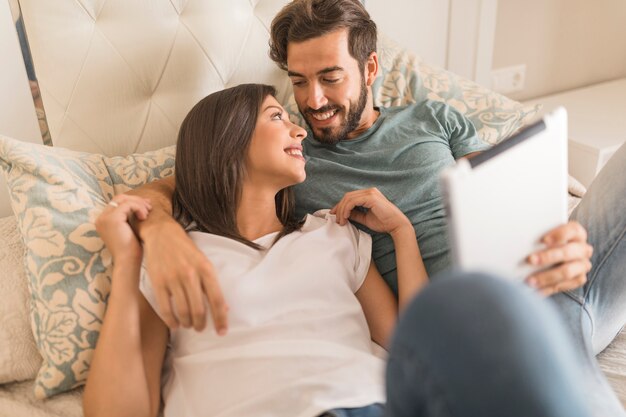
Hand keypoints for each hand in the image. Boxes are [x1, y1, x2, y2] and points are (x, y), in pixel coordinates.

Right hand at [95, 195, 150, 263]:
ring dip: (138, 204)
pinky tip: (144, 217)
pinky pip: (128, 204)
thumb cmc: (131, 249)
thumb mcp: (130, 229)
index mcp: (103, 221)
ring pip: (124, 200)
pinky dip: (138, 207)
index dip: (132, 201)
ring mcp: (105, 218)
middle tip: (149, 206)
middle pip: (119, 198)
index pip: (117, 203)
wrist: (127, 262)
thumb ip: (131, 217)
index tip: (146, 206)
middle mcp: (101, 218)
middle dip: (136, 200)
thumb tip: (144, 203)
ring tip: (148, 213)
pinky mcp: (112, 218)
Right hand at [141, 218, 228, 333]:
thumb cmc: (186, 250)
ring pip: (183, 311)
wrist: (162, 234)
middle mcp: (190, 274)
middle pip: (199, 309)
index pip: (217, 300)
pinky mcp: (158, 282)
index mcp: (206, 269)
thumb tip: (224, 308)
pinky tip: (175, 324)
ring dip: (187, 323)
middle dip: (201, 324)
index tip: (222, 332)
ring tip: (189, 325)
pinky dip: (171, 320)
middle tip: (201, 328)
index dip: (221, 319)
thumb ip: (212, 284)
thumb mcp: (204, 262)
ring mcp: (173, 279)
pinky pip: (165, 308)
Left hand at [330, 188, 410, 235]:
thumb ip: (355, 214)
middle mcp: (369, 191)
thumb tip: (344, 214)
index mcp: (368, 195)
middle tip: (337, 220)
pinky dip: (347, 209)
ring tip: (341, 221)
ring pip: (348, 198)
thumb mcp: (365, 218)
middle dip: (339, 208)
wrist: (396, 225)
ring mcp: (370, 193)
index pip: (350, 197)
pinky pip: (353, 201)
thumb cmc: (384, 222)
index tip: (334, 215)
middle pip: (347, 196)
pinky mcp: (371, 197)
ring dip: (342, 210)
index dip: (340, 206)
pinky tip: (346, 217)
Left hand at [525, 221, 592, 295]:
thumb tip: (520, 237)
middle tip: (530, 260)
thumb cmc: (546, 242)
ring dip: (546, 277)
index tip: (543, 240)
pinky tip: (535, 290)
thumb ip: (538, 235)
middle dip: (548, 257)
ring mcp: (582, 265)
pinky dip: (548, 288)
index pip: (573, 230)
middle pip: (568, 252)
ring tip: (530, 281)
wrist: (556, 255)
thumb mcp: (545, 235)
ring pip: (567, 271)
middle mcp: (583, 249)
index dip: (559, 235)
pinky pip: (564, 286)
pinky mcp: (579, 279)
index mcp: (576, 233)